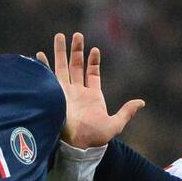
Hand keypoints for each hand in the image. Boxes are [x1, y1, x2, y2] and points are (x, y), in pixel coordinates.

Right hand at [37, 32, 144, 147]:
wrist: (76, 145)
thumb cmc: (95, 138)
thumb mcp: (114, 125)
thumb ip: (126, 112)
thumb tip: (141, 102)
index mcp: (92, 96)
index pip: (92, 74)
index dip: (93, 61)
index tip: (95, 49)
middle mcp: (77, 92)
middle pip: (76, 66)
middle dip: (76, 50)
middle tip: (77, 35)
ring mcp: (65, 93)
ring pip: (62, 68)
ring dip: (60, 52)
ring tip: (59, 36)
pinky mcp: (54, 95)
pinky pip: (48, 78)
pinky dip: (44, 67)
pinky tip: (40, 55)